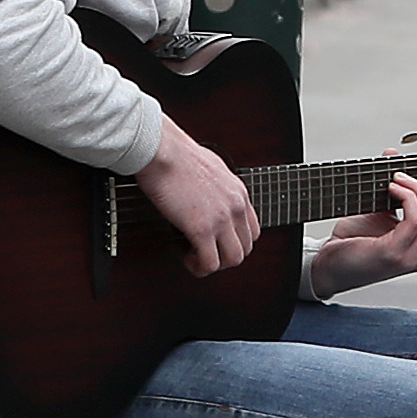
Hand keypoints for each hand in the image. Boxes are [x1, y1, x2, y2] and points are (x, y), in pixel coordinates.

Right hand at [137, 126, 261, 276]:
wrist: (163, 151)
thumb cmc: (177, 154)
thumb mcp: (211, 167)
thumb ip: (216, 184)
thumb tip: (207, 192)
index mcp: (238, 192)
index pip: (253, 229)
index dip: (235, 241)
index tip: (217, 242)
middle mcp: (236, 206)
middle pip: (246, 246)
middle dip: (225, 255)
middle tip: (204, 253)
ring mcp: (221, 218)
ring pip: (233, 259)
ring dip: (214, 264)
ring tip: (195, 258)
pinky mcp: (201, 228)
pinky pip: (210, 262)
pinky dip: (199, 267)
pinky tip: (186, 257)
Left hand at [308, 163, 416, 296]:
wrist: (326, 265)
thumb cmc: (352, 241)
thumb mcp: (379, 212)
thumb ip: (394, 189)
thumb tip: (393, 154)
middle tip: (412, 172)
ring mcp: (411, 258)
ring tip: (397, 180)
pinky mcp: (395, 255)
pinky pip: (416, 220)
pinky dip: (408, 198)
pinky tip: (392, 190)